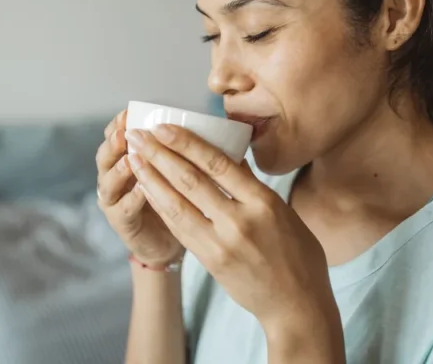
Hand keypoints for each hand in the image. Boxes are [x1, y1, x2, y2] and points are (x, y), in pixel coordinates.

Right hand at [95, 110, 183, 267]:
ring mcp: (116, 201)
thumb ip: (183, 150)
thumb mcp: (178, 171)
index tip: (129, 111)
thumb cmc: (175, 199)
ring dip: (119, 170)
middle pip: (105, 156)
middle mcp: (116, 178)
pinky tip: (142, 190)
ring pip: (109, 183)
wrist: (168, 240)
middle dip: (114, 143)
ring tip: (131, 159)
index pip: (116, 136)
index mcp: (128, 158)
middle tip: (125, 132)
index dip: (120, 123)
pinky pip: (124, 210)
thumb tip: (214, 124)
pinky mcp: (123, 224)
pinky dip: (132, 199)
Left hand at [124, 125, 339, 333]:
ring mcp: (222, 243)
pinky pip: (180, 228)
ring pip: (178, 204)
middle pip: (192, 180)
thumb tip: (231, 157)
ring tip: (134, 158)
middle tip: (138, 135)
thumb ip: (254, 187)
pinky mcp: (210, 261)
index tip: (165, 128)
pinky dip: (161, 206)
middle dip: (160, 154)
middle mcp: (241, 220)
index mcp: (264, 201)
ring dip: (151, 179)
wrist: (296, 305)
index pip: (218, 164)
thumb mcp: (284, 213)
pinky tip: (147, 190)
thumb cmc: (298, 255)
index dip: (187, 143)